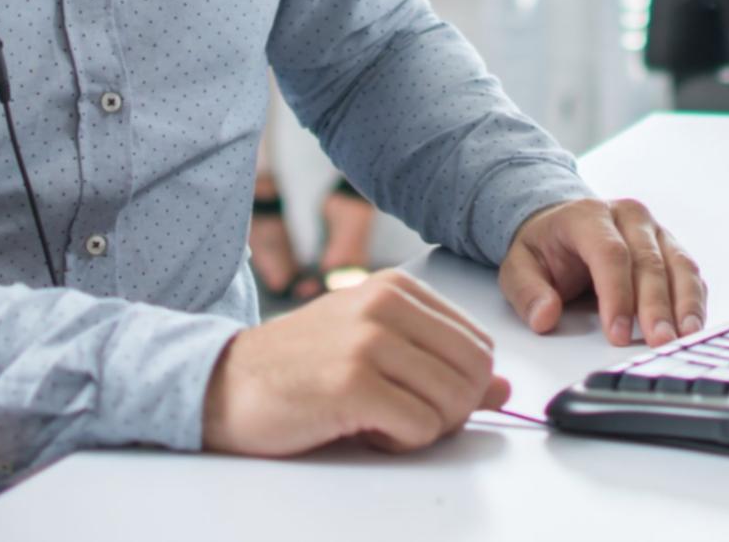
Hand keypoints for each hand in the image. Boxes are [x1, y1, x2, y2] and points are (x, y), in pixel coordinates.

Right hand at [202, 270, 509, 455]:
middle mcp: (384, 305)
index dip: (462, 385)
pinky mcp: (351, 384)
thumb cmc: (302, 367)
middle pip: (474, 373)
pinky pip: (421, 428)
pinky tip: (362, 427)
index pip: (479, 344)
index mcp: (395, 288)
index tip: (420, 393)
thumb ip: (441, 363)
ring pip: (453, 402)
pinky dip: (400, 441)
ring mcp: (367, 342)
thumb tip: (503, 388)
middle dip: (450, 409)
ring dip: (422, 427)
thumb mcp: (375, 350)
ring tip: (376, 416)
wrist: (226, 383)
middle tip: (403, 414)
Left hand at [499, 197, 707, 348]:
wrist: (562, 224)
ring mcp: (654, 230)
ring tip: (686, 336)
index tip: (617, 333)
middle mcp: (628, 217)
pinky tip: (694, 325)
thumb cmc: (544, 247)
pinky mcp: (670, 248)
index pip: (609, 253)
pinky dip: (694, 300)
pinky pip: (689, 272)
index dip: (617, 295)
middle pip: (648, 261)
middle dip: (655, 306)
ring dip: (684, 304)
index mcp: (589, 215)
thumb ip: (528, 292)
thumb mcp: (519, 266)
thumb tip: (544, 316)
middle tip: (658, 342)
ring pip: (678, 265)